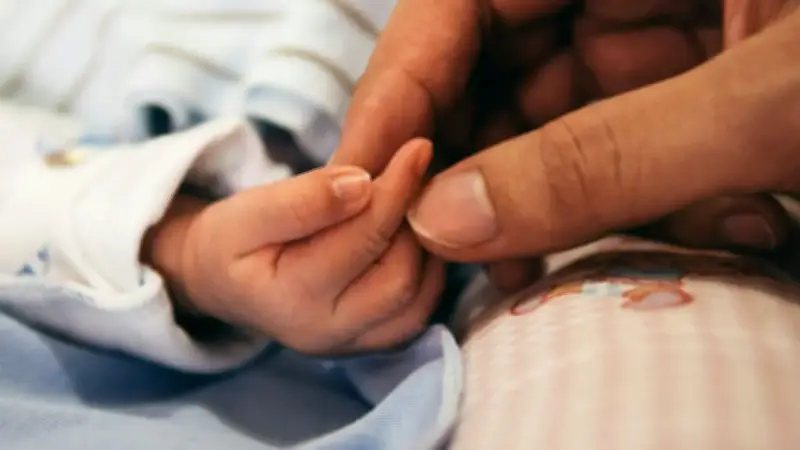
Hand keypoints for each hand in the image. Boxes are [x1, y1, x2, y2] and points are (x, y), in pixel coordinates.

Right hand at [144, 139, 443, 354]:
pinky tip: (412, 237)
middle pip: (400, 277)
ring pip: (418, 300)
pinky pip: (417, 314)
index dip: (396, 188)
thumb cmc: (233, 241)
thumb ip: (304, 199)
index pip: (363, 238)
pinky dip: (427, 273)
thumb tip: (363, 183)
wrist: (222, 281)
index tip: (417, 147)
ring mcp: (351, 346)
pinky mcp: (369, 345)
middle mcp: (326, 334)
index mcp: (291, 300)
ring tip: (412, 205)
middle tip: (416, 177)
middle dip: (414, 222)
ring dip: (425, 248)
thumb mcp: (250, 210)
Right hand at [333, 0, 795, 290]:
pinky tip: (710, 225)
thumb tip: (451, 219)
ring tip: (569, 260)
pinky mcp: (702, 78)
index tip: (361, 178)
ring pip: (558, 115)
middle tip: (448, 252)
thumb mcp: (775, 100)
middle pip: (499, 64)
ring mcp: (665, 22)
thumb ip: (604, 161)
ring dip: (562, 197)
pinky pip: (626, 140)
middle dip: (477, 162)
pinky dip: (643, 198)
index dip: (399, 87)